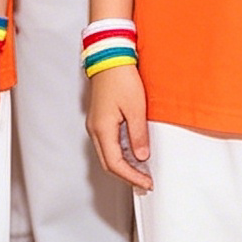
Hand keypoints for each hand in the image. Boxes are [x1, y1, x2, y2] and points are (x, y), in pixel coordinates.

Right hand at [86, 62, 151, 190]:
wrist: (110, 58)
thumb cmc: (120, 78)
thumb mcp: (136, 108)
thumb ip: (138, 135)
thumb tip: (141, 156)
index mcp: (102, 129)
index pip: (115, 163)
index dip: (131, 176)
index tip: (146, 182)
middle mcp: (95, 129)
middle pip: (108, 163)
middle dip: (127, 176)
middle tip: (144, 183)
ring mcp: (95, 125)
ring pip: (107, 155)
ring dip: (123, 166)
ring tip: (141, 172)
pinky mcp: (100, 120)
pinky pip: (108, 144)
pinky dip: (120, 155)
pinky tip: (133, 155)